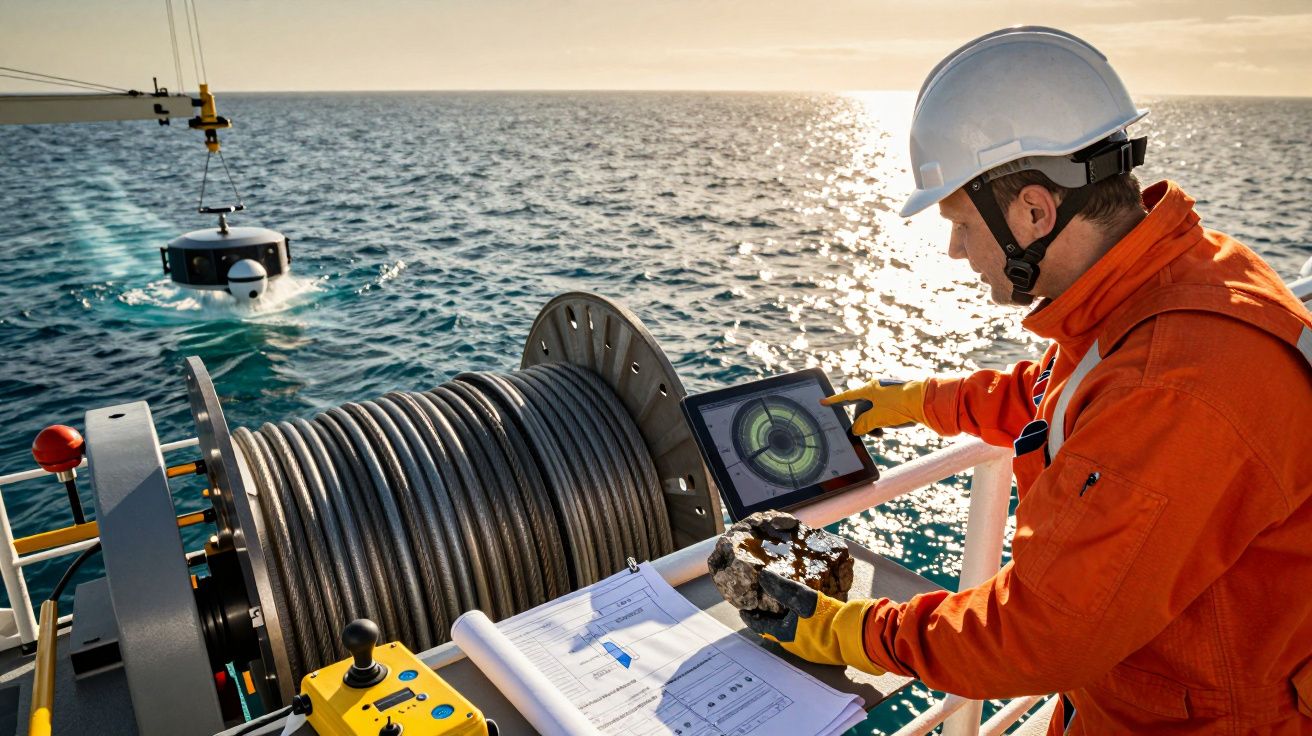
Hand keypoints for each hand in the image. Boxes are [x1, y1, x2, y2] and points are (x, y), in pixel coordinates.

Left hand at [740, 570, 885, 675]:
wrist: (854, 635)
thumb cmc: (825, 618)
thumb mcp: (801, 598)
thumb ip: (781, 587)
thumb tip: (763, 576)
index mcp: (784, 635)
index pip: (760, 626)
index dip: (750, 617)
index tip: (743, 610)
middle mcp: (793, 646)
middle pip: (773, 632)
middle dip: (766, 621)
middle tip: (760, 609)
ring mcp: (808, 650)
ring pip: (789, 635)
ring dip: (782, 624)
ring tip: (781, 611)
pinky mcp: (822, 648)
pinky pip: (803, 637)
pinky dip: (797, 627)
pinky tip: (803, 618)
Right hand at [821, 379, 927, 434]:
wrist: (927, 402)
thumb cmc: (901, 405)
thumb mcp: (877, 417)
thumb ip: (863, 424)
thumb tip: (856, 429)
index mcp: (870, 389)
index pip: (847, 396)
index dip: (834, 401)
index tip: (823, 402)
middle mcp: (877, 390)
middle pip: (862, 409)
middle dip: (865, 423)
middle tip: (873, 434)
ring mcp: (888, 395)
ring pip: (874, 413)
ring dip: (877, 424)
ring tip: (885, 431)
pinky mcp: (898, 401)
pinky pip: (885, 414)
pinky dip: (886, 421)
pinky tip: (895, 425)